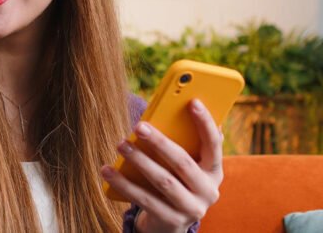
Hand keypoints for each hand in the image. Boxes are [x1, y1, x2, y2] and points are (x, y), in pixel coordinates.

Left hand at [101, 99, 223, 232]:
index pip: (214, 144)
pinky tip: (108, 171)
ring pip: (163, 182)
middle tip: (138, 126)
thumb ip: (184, 143)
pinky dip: (124, 184)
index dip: (205, 123)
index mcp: (214, 171)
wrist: (169, 225)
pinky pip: (145, 200)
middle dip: (160, 142)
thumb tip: (172, 110)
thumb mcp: (185, 164)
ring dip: (140, 161)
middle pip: (183, 162)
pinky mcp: (171, 221)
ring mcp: (191, 209)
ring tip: (120, 145)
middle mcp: (208, 191)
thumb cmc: (175, 181)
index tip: (193, 101)